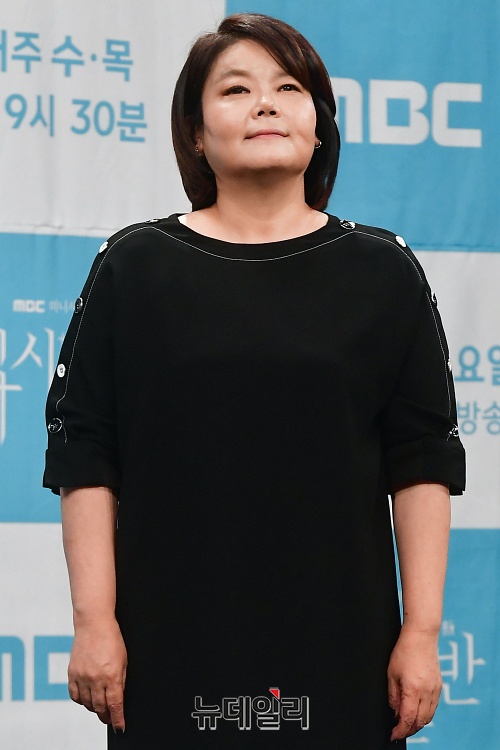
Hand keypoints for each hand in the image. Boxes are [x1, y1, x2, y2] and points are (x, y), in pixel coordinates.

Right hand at [68, 617, 127, 731]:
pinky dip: (80, 700)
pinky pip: (74, 695)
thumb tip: (118, 698)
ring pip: (87, 704)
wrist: (93, 624)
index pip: (115, 705)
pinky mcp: (72, 673)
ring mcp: (82, 677)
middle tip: (110, 719)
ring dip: (94, 709)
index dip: (118, 719)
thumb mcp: (123, 660)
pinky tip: (86, 698)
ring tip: (99, 707)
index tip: (120, 726)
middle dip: (106, 716)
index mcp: (112, 675)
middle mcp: (96, 678)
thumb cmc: (111, 639)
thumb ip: (120, 680)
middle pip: (100, 707)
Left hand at [387, 626, 441, 740]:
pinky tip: (417, 711)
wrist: (421, 636)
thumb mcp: (391, 674)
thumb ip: (393, 695)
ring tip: (407, 724)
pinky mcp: (439, 686)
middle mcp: (427, 692)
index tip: (393, 735)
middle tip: (399, 731)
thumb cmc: (404, 651)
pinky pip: (434, 707)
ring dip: (418, 724)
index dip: (400, 730)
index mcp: (413, 690)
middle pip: (420, 722)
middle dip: (409, 730)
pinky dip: (425, 714)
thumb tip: (394, 712)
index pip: (408, 719)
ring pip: (429, 716)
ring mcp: (435, 690)